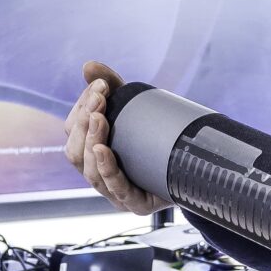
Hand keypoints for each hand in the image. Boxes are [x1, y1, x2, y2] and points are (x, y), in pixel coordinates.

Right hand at [63, 61, 168, 216]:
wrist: (196, 170)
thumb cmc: (157, 142)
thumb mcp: (136, 110)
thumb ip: (113, 87)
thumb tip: (88, 66)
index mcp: (91, 153)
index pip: (73, 130)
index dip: (81, 108)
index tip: (100, 86)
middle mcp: (98, 175)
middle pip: (75, 152)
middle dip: (84, 123)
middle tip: (99, 98)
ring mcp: (115, 193)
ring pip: (89, 171)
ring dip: (91, 141)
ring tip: (99, 117)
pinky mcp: (136, 204)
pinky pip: (116, 188)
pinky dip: (106, 168)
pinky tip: (102, 150)